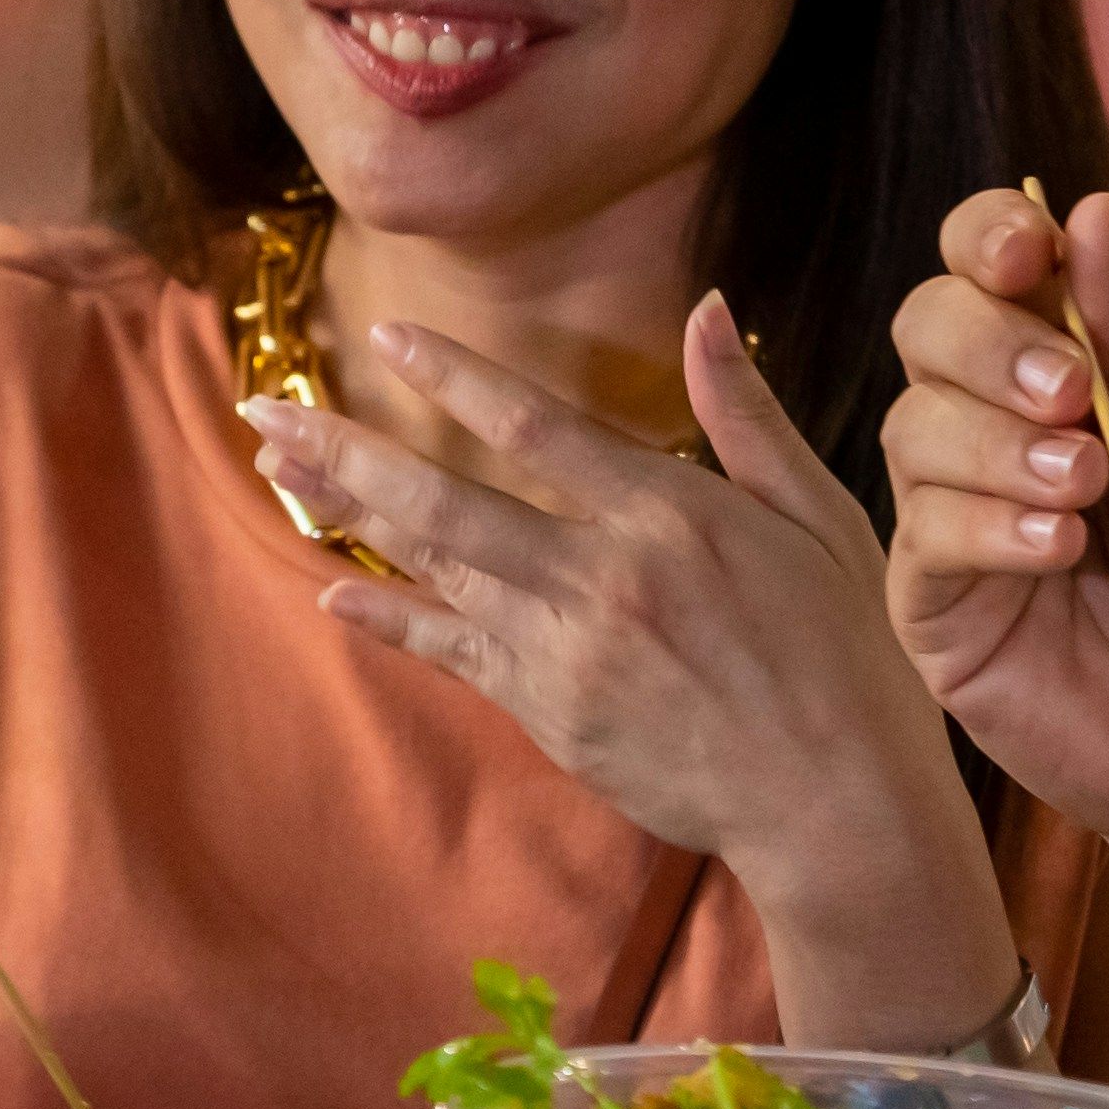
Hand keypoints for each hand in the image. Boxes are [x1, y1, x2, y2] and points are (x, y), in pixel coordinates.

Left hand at [243, 294, 1006, 1027]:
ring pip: (436, 569)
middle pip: (447, 500)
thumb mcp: (817, 514)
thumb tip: (704, 308)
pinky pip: (451, 654)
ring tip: (279, 466)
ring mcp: (568, 650)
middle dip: (349, 449)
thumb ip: (745, 413)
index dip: (454, 379)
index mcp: (670, 513)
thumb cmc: (842, 651)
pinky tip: (330, 590)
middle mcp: (604, 575)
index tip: (386, 337)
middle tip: (266, 410)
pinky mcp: (552, 712)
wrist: (836, 801)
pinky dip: (389, 621)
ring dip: (349, 514)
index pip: (535, 428)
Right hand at [880, 189, 1108, 878]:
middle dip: (988, 341)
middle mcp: (994, 429)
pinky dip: (987, 525)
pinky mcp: (936, 609)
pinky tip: (1060, 550)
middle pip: (926, 326)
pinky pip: (923, 535)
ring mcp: (953, 516)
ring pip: (911, 426)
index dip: (989, 236)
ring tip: (1089, 487)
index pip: (989, 266)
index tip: (1029, 251)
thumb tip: (1089, 212)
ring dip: (998, 441)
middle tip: (1075, 391)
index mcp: (1070, 370)